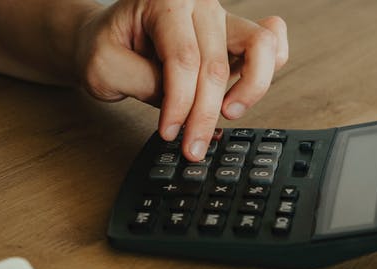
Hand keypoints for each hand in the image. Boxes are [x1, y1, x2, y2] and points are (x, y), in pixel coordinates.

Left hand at [75, 0, 288, 161]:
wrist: (107, 37)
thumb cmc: (106, 47)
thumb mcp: (105, 68)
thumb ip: (142, 83)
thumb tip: (181, 106)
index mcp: (165, 0)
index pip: (183, 58)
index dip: (179, 102)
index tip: (170, 133)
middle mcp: (198, 2)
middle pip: (217, 63)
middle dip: (205, 113)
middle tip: (191, 146)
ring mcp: (221, 17)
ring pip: (262, 46)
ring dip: (250, 88)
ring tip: (227, 113)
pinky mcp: (233, 35)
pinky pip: (271, 45)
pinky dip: (265, 72)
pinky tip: (238, 96)